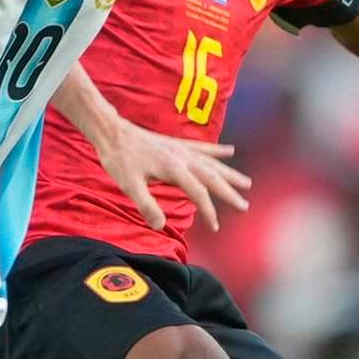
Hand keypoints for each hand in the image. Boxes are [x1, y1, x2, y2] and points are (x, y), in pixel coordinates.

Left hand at [95, 123, 251, 231]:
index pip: (198, 193)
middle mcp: (182, 157)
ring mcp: (181, 149)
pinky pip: (203, 147)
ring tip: (246, 183)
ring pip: (212, 162)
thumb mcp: (129, 185)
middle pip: (212, 177)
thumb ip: (146, 205)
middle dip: (229, 192)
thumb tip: (160, 226)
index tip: (215, 226)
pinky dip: (217, 150)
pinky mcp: (176, 144)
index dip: (208, 211)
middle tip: (244, 206)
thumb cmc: (119, 159)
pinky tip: (230, 151)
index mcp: (173, 168)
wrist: (112, 131)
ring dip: (230, 174)